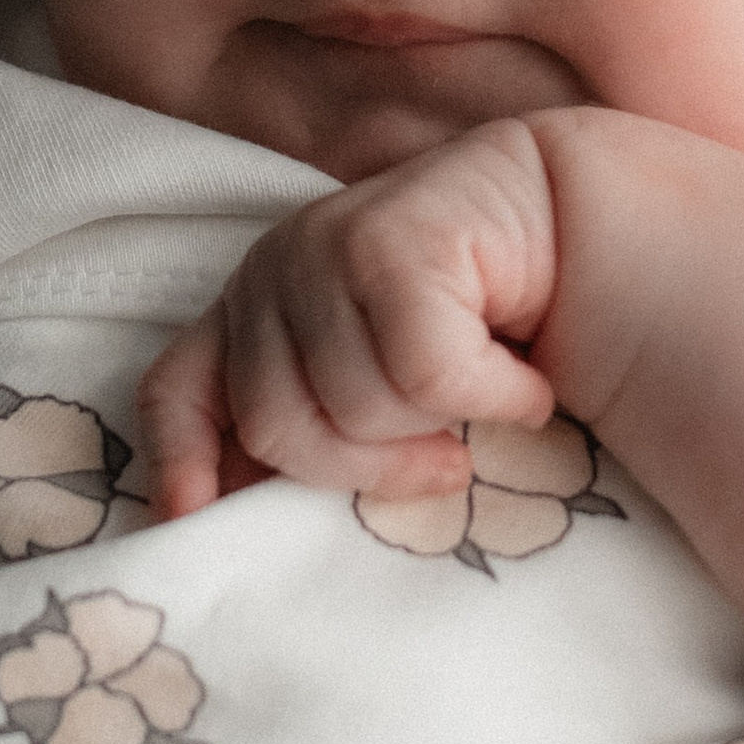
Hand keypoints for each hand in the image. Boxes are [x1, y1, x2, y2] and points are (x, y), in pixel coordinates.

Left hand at [138, 117, 562, 517]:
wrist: (567, 220)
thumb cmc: (472, 328)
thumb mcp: (375, 389)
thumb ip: (319, 432)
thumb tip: (248, 517)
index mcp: (251, 312)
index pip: (176, 390)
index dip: (178, 462)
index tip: (189, 523)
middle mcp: (271, 272)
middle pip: (276, 426)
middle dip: (368, 466)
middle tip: (444, 457)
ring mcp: (322, 247)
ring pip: (357, 406)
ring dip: (443, 424)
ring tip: (484, 390)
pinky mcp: (389, 239)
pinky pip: (429, 376)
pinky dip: (497, 397)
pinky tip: (525, 381)